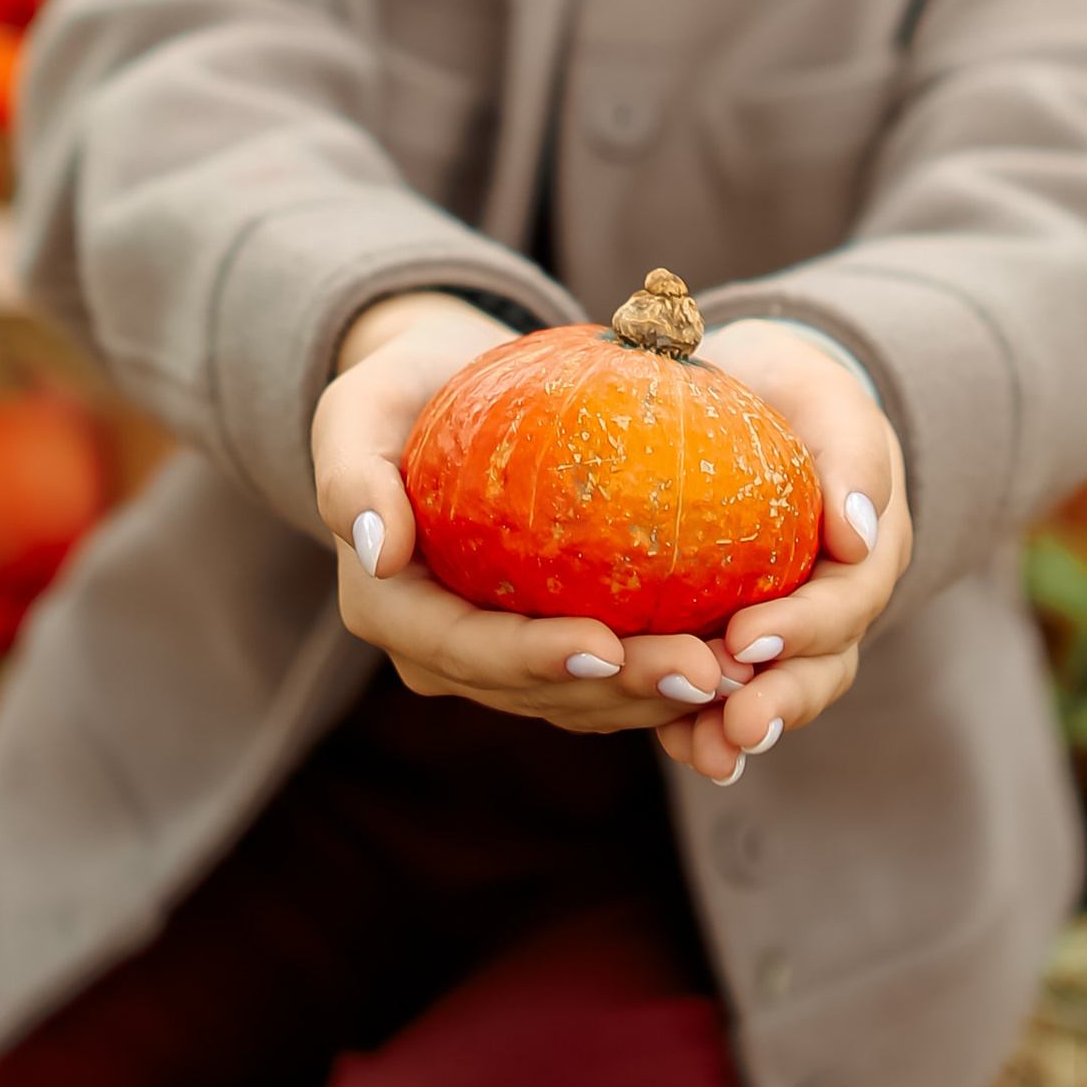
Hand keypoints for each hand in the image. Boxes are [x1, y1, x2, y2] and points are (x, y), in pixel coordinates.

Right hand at [311, 295, 710, 742]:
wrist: (440, 388)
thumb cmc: (400, 388)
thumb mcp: (356, 407)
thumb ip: (350, 473)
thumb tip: (377, 550)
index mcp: (391, 609)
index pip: (466, 651)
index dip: (535, 662)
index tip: (607, 647)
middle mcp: (441, 652)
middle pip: (537, 691)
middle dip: (622, 693)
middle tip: (709, 672)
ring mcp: (498, 656)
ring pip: (582, 698)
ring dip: (657, 697)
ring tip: (737, 675)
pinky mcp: (548, 640)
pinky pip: (610, 671)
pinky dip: (664, 670)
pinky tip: (734, 652)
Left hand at [646, 318, 909, 785]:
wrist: (756, 397)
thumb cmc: (796, 392)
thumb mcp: (829, 400)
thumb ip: (853, 456)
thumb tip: (856, 535)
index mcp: (863, 555)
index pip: (844, 604)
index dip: (803, 630)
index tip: (747, 639)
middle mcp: (829, 605)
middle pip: (817, 670)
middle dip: (780, 703)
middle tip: (737, 727)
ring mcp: (782, 629)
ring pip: (771, 691)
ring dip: (737, 728)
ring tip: (701, 754)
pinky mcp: (728, 636)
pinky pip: (718, 689)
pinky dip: (696, 719)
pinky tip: (666, 741)